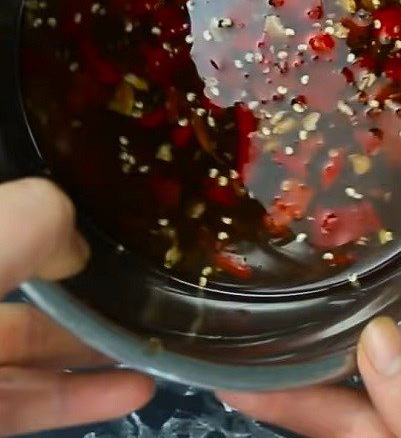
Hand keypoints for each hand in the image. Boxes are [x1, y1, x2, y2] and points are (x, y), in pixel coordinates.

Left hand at [0, 177, 153, 435]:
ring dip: (97, 345)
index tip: (122, 216)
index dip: (66, 218)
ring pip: (33, 349)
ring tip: (160, 339)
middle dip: (92, 284)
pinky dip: (83, 397)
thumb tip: (78, 248)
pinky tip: (135, 389)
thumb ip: (40, 221)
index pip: (23, 222)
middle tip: (152, 284)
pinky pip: (28, 402)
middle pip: (31, 284)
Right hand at [220, 287, 400, 437]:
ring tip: (244, 346)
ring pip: (360, 399)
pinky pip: (351, 437)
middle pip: (395, 349)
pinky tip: (266, 401)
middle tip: (276, 292)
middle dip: (338, 321)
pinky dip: (308, 419)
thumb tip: (378, 334)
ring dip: (304, 375)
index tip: (353, 236)